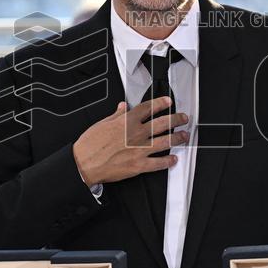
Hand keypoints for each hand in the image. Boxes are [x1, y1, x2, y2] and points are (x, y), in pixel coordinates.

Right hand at [72, 99, 188, 186]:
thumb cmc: (90, 145)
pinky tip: (173, 159)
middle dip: (176, 119)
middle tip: (183, 118)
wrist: (84, 164)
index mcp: (127, 122)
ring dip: (177, 138)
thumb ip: (116, 115)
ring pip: (165, 141)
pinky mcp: (139, 165)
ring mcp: (139, 150)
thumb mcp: (102, 123)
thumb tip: (122, 107)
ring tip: (184, 136)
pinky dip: (168, 161)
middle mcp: (136, 134)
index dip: (160, 103)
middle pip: (162, 123)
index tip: (168, 101)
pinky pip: (158, 163)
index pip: (148, 108)